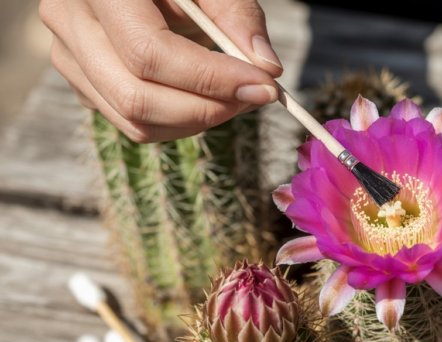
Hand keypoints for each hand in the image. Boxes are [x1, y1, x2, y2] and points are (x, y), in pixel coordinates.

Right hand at [39, 0, 282, 142]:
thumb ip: (237, 14)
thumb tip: (267, 68)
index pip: (149, 52)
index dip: (211, 78)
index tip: (264, 86)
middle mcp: (70, 21)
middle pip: (136, 97)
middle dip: (207, 109)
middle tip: (256, 97)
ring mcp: (68, 56)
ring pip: (133, 120)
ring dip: (196, 121)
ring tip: (237, 97)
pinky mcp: (81, 81)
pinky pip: (132, 122)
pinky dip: (179, 121)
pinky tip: (206, 97)